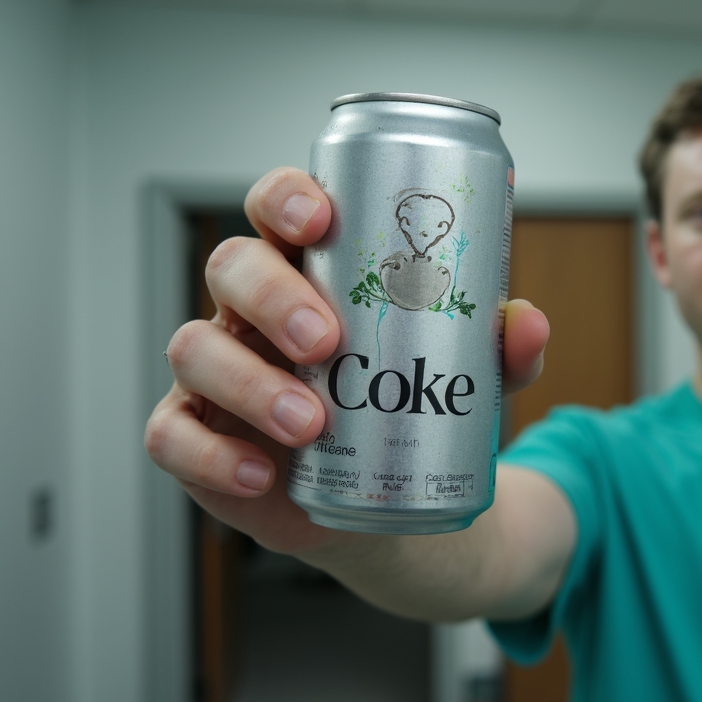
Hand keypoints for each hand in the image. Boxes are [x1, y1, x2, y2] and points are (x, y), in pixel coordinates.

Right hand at [144, 166, 548, 555]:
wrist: (389, 503)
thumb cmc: (412, 411)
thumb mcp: (465, 377)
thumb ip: (500, 349)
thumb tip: (528, 322)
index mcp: (308, 270)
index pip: (276, 207)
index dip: (285, 198)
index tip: (320, 219)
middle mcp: (250, 310)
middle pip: (230, 265)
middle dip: (272, 294)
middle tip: (326, 339)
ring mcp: (214, 371)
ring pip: (195, 347)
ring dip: (248, 381)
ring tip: (311, 422)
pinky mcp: (195, 436)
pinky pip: (172, 436)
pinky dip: (213, 455)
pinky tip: (264, 472)